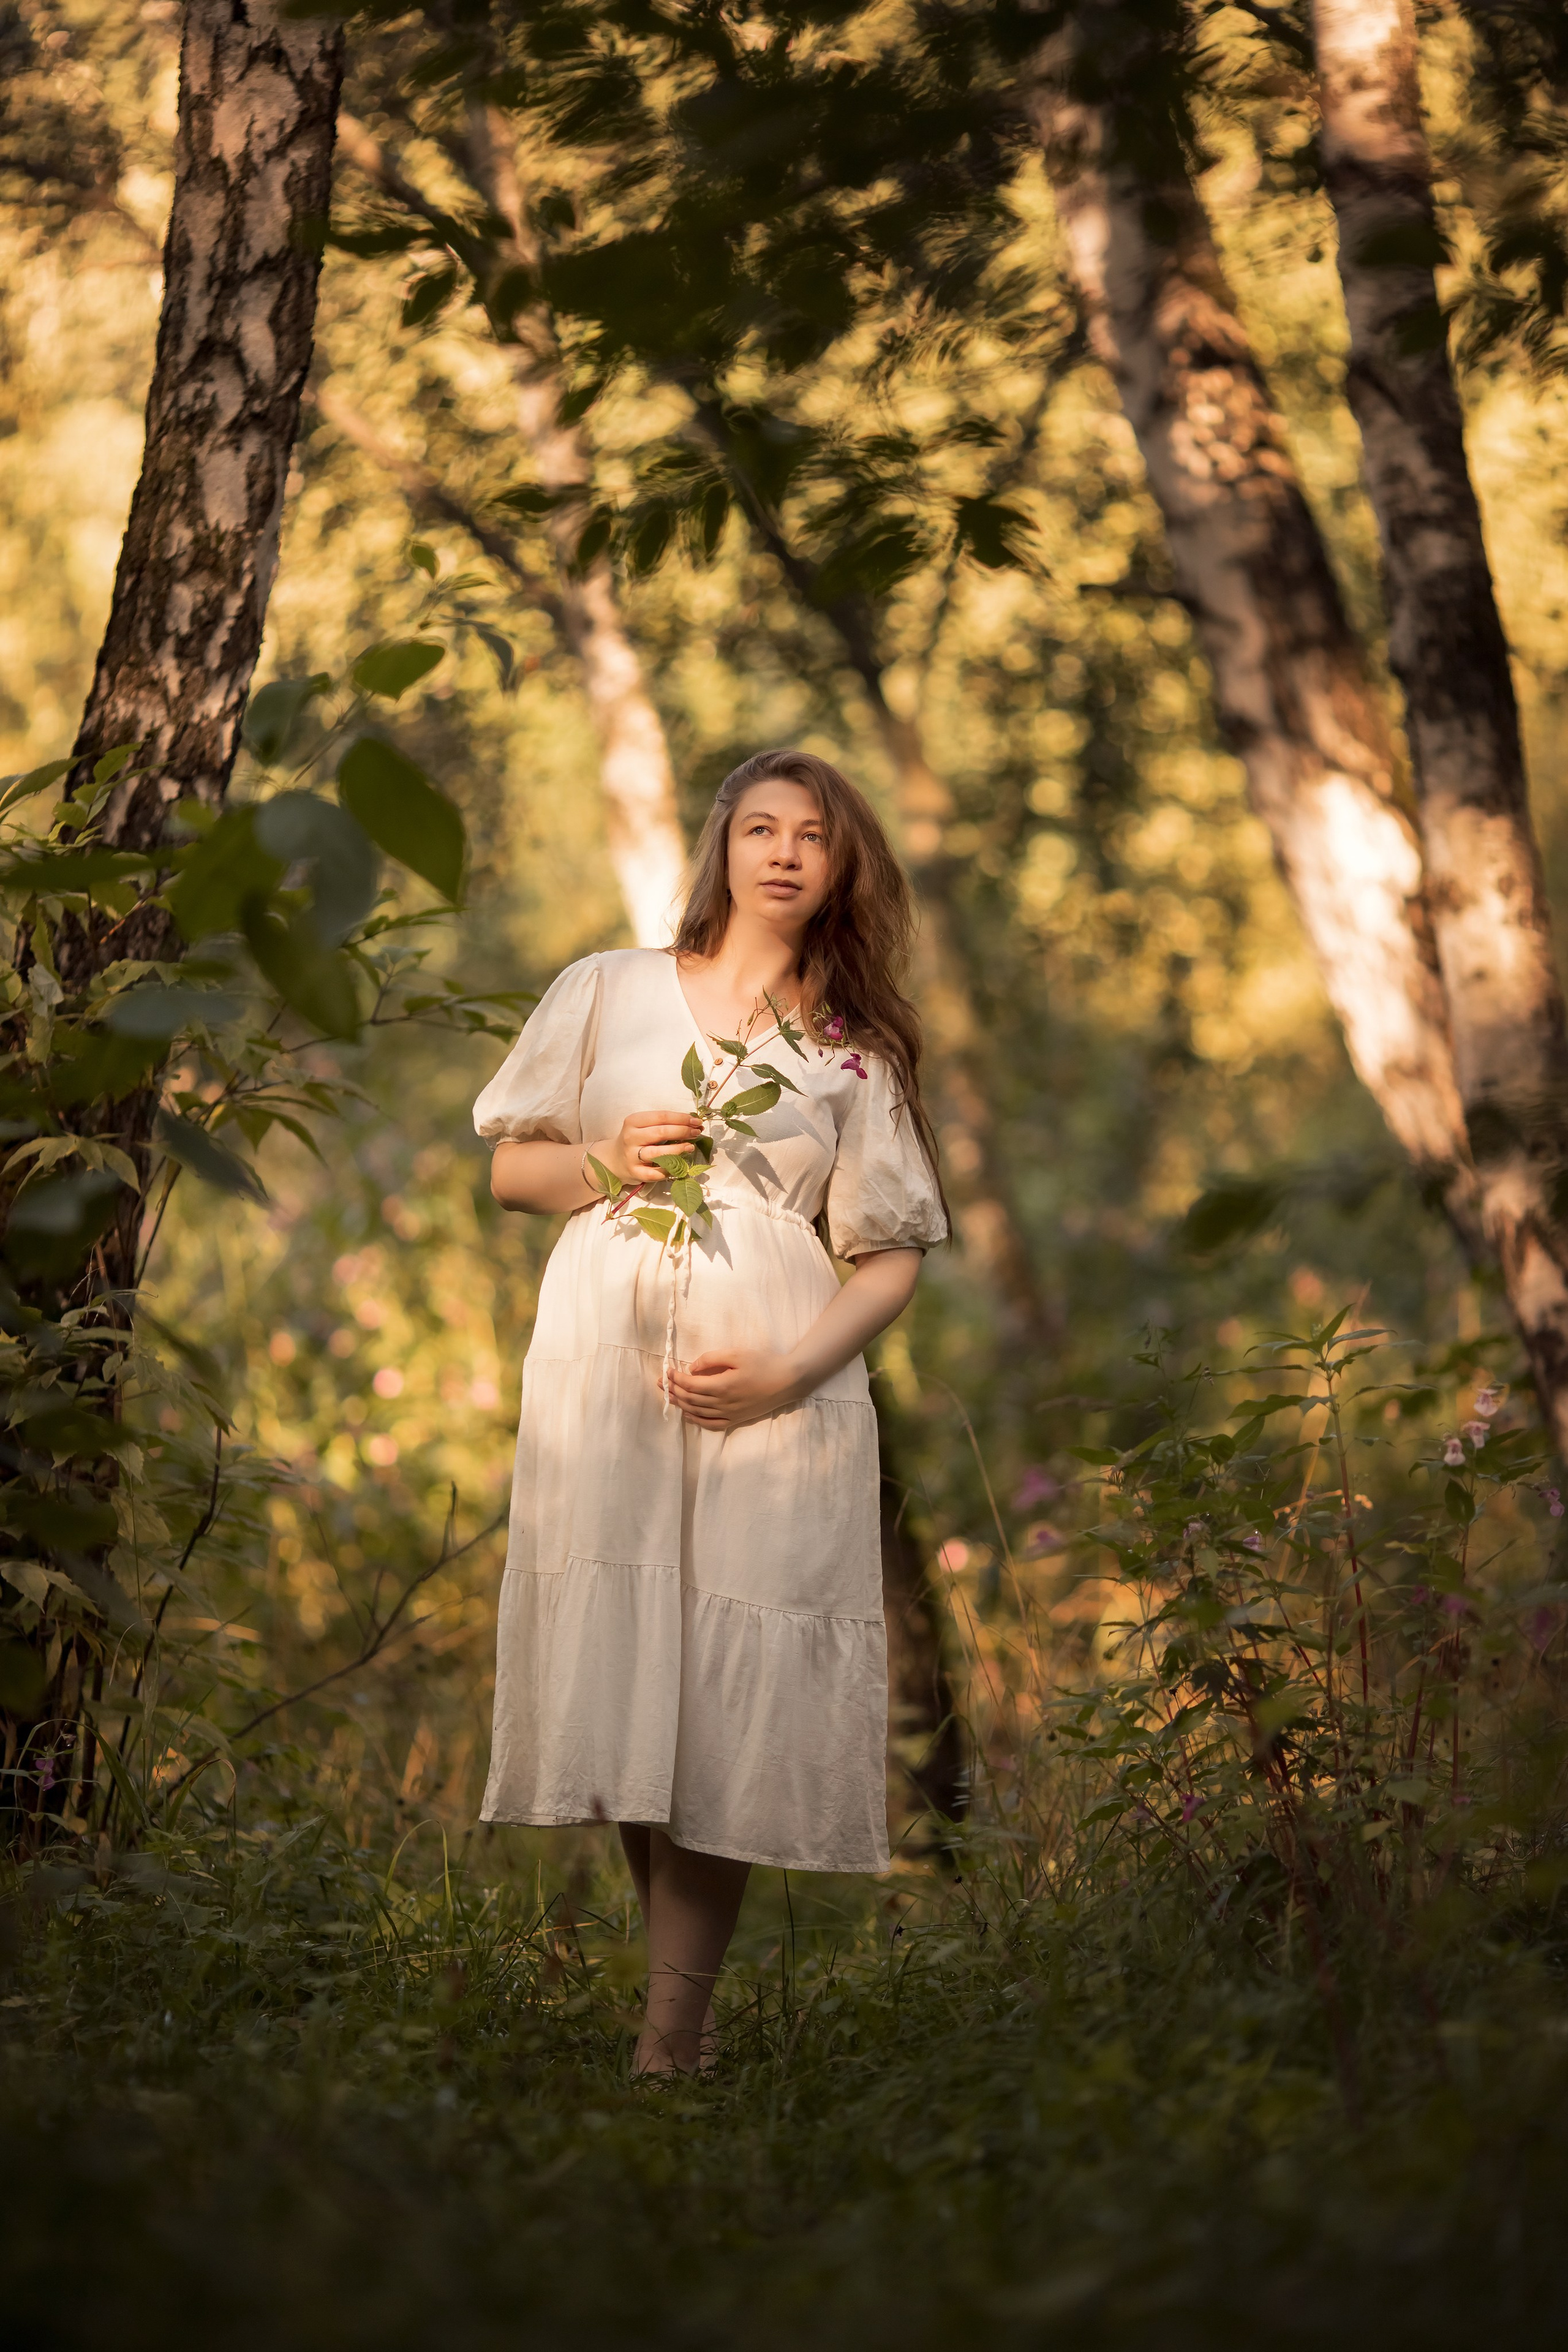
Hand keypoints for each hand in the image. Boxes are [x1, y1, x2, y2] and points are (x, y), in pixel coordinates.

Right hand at [590, 1108, 704, 1189]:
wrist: (615, 1160)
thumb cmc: (635, 1140)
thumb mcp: (643, 1127)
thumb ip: (663, 1124)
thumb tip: (692, 1122)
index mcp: (633, 1121)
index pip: (661, 1117)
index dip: (681, 1118)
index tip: (696, 1120)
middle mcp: (631, 1137)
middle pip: (661, 1132)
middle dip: (683, 1131)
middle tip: (697, 1132)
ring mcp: (631, 1156)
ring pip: (658, 1153)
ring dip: (678, 1149)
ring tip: (690, 1147)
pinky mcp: (634, 1172)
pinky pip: (655, 1173)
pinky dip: (668, 1170)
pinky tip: (678, 1166)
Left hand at [664, 1348, 800, 1430]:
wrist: (788, 1381)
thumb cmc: (764, 1363)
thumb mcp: (737, 1354)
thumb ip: (712, 1359)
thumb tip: (692, 1367)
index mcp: (722, 1386)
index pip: (690, 1385)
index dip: (675, 1378)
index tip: (666, 1370)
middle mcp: (723, 1403)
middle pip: (690, 1399)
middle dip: (673, 1391)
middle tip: (661, 1383)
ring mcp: (730, 1414)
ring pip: (698, 1412)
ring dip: (680, 1404)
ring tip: (668, 1396)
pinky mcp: (737, 1419)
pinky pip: (711, 1424)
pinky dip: (696, 1420)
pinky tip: (688, 1415)